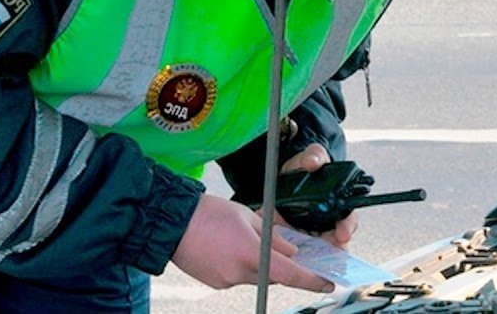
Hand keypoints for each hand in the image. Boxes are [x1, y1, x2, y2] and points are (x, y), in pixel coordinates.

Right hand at [171, 194, 332, 291]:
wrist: (170, 222)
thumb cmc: (207, 213)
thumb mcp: (248, 216)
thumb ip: (273, 236)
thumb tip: (290, 250)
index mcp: (251, 254)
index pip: (289, 274)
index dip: (311, 280)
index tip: (326, 283)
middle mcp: (239, 273)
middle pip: (272, 276)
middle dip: (280, 264)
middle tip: (281, 249)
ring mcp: (226, 280)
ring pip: (255, 277)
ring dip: (258, 263)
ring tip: (242, 240)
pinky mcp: (215, 282)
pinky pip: (238, 277)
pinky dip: (241, 265)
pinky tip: (229, 248)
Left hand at [279, 143, 359, 248]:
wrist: (289, 171)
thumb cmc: (306, 165)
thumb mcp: (313, 156)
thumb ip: (315, 156)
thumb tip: (312, 162)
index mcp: (337, 203)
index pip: (347, 220)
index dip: (347, 228)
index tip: (342, 234)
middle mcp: (326, 220)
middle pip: (334, 242)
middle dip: (331, 249)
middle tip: (326, 255)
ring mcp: (309, 230)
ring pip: (315, 249)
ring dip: (312, 255)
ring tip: (306, 259)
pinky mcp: (292, 234)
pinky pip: (293, 247)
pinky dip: (291, 251)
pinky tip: (286, 254)